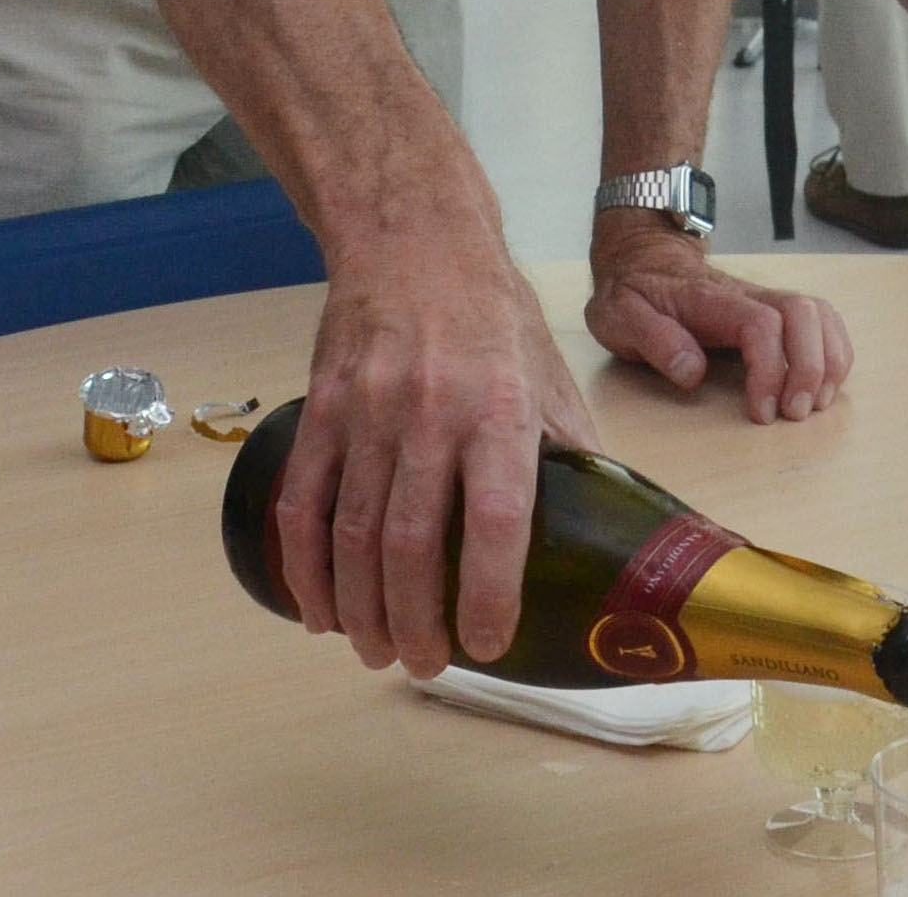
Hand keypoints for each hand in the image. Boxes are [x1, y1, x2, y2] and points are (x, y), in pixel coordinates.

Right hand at [271, 223, 596, 680]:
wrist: (412, 242)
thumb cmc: (490, 313)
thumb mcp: (547, 373)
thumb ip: (570, 448)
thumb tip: (604, 518)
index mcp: (500, 411)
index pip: (496, 519)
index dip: (488, 591)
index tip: (488, 644)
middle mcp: (431, 415)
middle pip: (411, 544)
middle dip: (416, 621)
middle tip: (426, 665)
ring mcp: (367, 414)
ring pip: (352, 535)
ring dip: (360, 609)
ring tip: (378, 652)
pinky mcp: (320, 411)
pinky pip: (303, 505)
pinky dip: (306, 568)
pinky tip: (319, 610)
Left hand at [586, 213, 851, 422]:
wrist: (643, 257)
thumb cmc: (633, 293)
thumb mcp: (620, 317)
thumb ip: (655, 340)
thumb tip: (693, 372)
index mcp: (710, 300)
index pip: (761, 325)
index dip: (771, 370)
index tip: (762, 412)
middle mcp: (748, 295)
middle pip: (804, 314)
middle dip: (811, 367)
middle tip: (795, 413)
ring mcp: (765, 298)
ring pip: (820, 313)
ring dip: (829, 360)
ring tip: (816, 403)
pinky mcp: (775, 309)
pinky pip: (822, 320)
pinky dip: (834, 352)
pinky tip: (825, 384)